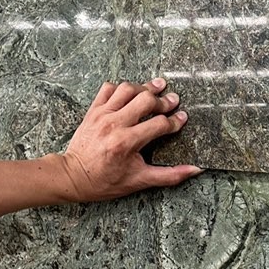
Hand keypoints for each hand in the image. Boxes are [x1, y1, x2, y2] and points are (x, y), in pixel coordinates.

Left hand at [54, 78, 201, 202]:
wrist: (73, 176)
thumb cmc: (105, 180)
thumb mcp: (139, 180)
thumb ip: (169, 175)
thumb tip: (195, 170)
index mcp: (127, 142)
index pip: (159, 124)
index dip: (175, 121)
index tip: (182, 118)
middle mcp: (115, 124)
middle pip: (145, 100)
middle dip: (163, 100)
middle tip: (173, 101)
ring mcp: (102, 114)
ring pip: (127, 89)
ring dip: (144, 88)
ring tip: (156, 88)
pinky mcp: (93, 110)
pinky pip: (108, 89)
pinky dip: (121, 88)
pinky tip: (130, 94)